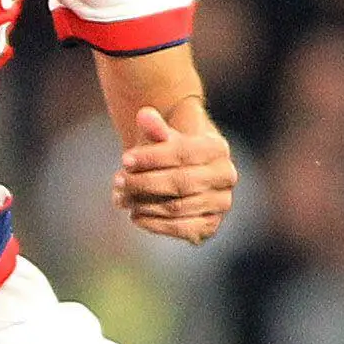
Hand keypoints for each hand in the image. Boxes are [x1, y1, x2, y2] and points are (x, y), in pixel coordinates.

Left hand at [112, 103, 236, 244]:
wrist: (183, 174)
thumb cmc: (170, 151)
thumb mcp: (162, 137)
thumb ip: (154, 127)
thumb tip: (143, 114)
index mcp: (217, 148)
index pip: (183, 153)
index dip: (152, 157)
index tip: (124, 159)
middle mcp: (226, 176)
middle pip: (180, 182)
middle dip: (144, 183)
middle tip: (117, 181)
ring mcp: (221, 202)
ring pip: (178, 207)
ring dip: (144, 204)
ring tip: (121, 198)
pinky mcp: (211, 225)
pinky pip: (181, 229)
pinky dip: (155, 224)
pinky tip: (135, 216)